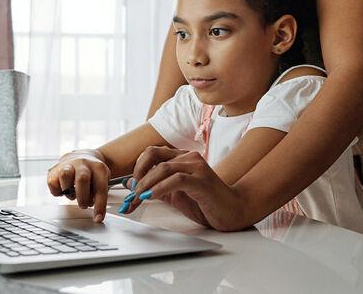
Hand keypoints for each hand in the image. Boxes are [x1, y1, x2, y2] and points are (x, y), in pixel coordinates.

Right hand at [46, 150, 110, 222]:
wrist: (81, 156)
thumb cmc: (92, 173)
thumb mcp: (102, 180)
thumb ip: (99, 194)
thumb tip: (97, 214)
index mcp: (98, 167)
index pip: (100, 187)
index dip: (100, 205)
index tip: (98, 218)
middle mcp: (82, 164)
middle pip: (82, 179)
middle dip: (83, 197)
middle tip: (84, 205)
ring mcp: (68, 165)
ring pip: (65, 176)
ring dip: (69, 192)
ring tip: (72, 194)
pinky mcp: (54, 170)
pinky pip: (52, 183)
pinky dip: (57, 191)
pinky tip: (64, 190)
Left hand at [121, 146, 248, 230]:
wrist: (232, 211)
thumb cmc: (205, 203)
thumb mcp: (174, 195)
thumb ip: (154, 187)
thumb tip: (130, 183)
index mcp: (182, 158)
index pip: (152, 152)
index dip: (137, 167)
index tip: (131, 186)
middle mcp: (189, 157)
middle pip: (153, 155)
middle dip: (138, 175)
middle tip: (131, 195)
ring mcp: (197, 167)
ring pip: (163, 167)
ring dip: (145, 185)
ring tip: (138, 199)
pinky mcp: (202, 181)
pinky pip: (177, 180)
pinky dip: (160, 188)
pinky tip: (151, 197)